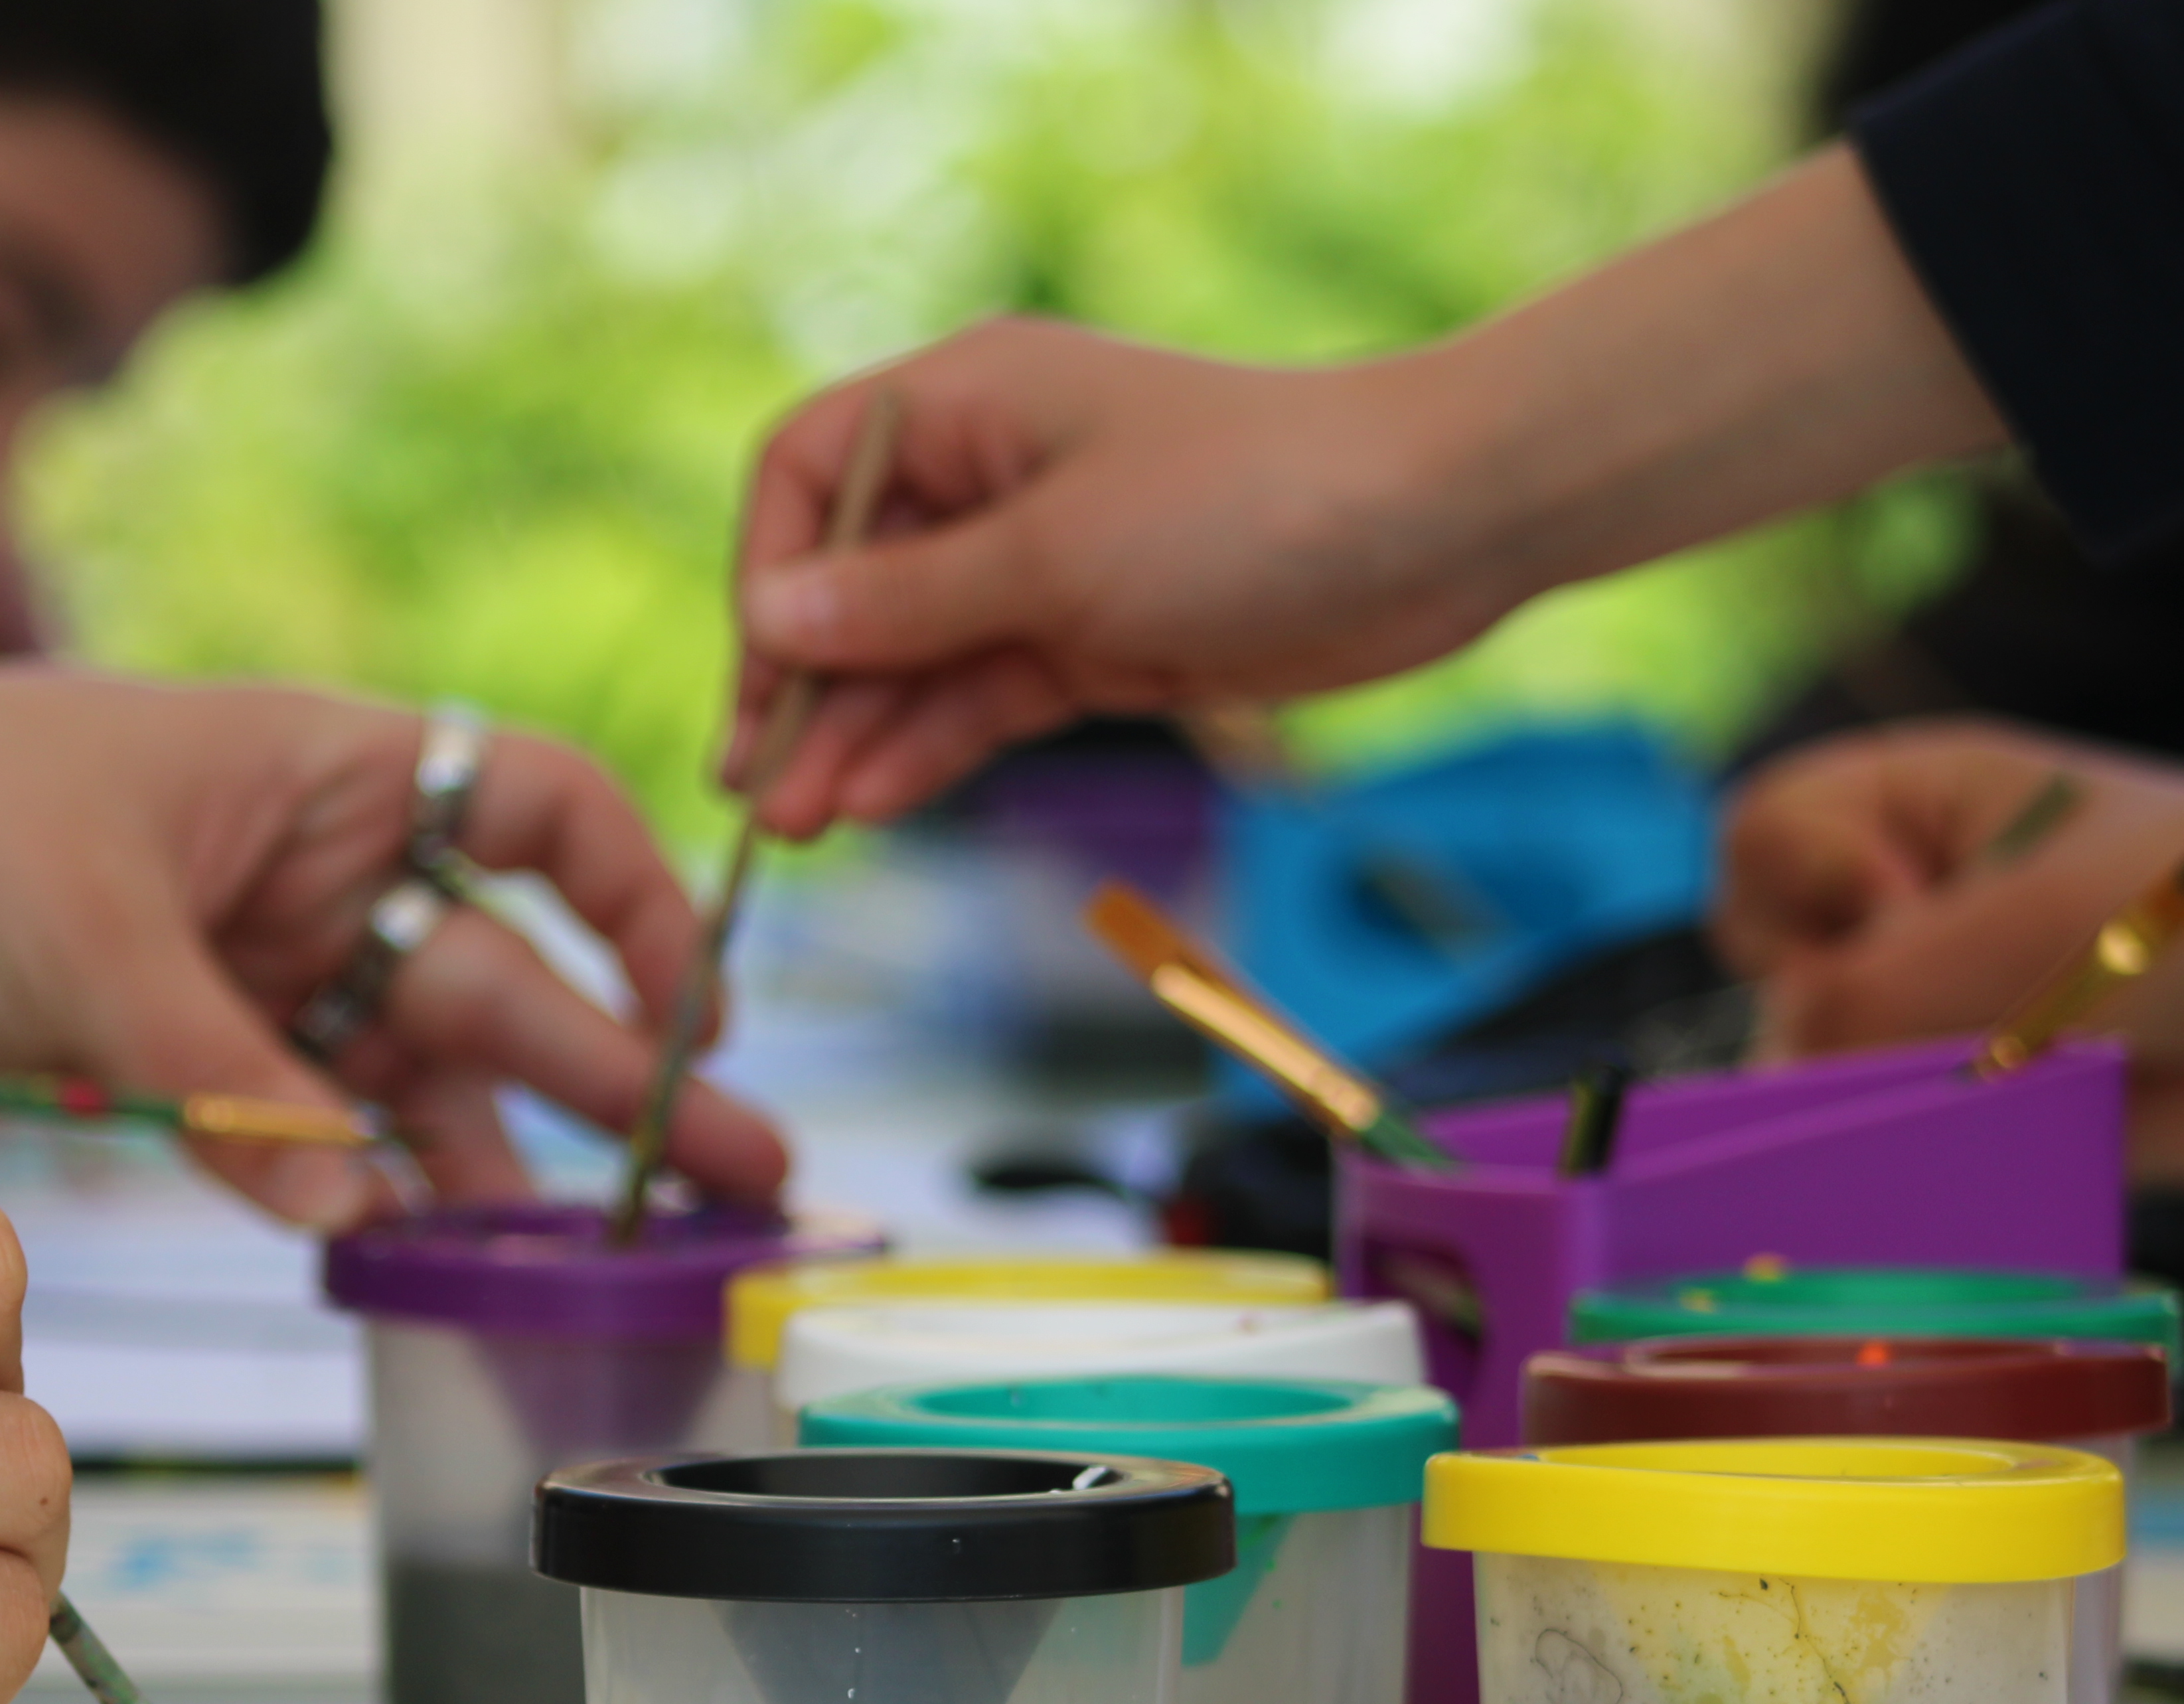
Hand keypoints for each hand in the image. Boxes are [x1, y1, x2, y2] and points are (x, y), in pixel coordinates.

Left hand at [0, 658, 788, 1227]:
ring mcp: (242, 963)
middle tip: (737, 1181)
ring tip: (598, 1263)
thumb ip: (230, 1082)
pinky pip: (294, 1130)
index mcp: (322, 772)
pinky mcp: (164, 1047)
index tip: (704, 1022)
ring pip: (406, 1075)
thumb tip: (355, 1210)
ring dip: (490, 1164)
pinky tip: (410, 1259)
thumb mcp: (89, 939)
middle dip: (618, 1081)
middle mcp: (305, 867)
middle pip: (500, 976)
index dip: (640, 910)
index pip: (540, 810)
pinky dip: (346, 1191)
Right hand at [727, 322, 1511, 837]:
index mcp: (967, 399)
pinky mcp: (1092, 636)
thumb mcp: (1053, 555)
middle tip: (753, 794)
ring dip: (854, 735)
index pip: (812, 472)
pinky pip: (979, 695)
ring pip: (913, 654)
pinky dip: (927, 746)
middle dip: (800, 686)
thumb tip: (771, 620)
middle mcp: (990, 472)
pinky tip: (871, 802)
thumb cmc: (1243, 501)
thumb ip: (907, 601)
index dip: (770, 573)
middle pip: (851, 580)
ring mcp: (1041, 560)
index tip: (763, 677)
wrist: (1430, 525)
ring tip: (798, 825)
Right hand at [1722, 723, 2183, 1184]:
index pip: (1764, 826)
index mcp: (1924, 800)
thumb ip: (1866, 995)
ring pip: (1822, 1057)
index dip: (1808, 875)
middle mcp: (1919, 895)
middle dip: (1844, 985)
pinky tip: (1992, 1131)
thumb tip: (1776, 1078)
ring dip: (1888, 1077)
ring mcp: (1946, 1002)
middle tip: (1960, 992)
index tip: (1904, 904)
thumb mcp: (2026, 921)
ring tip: (2002, 1068)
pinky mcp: (1982, 1098)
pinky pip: (1891, 1135)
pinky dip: (1919, 1147)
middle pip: (1769, 948)